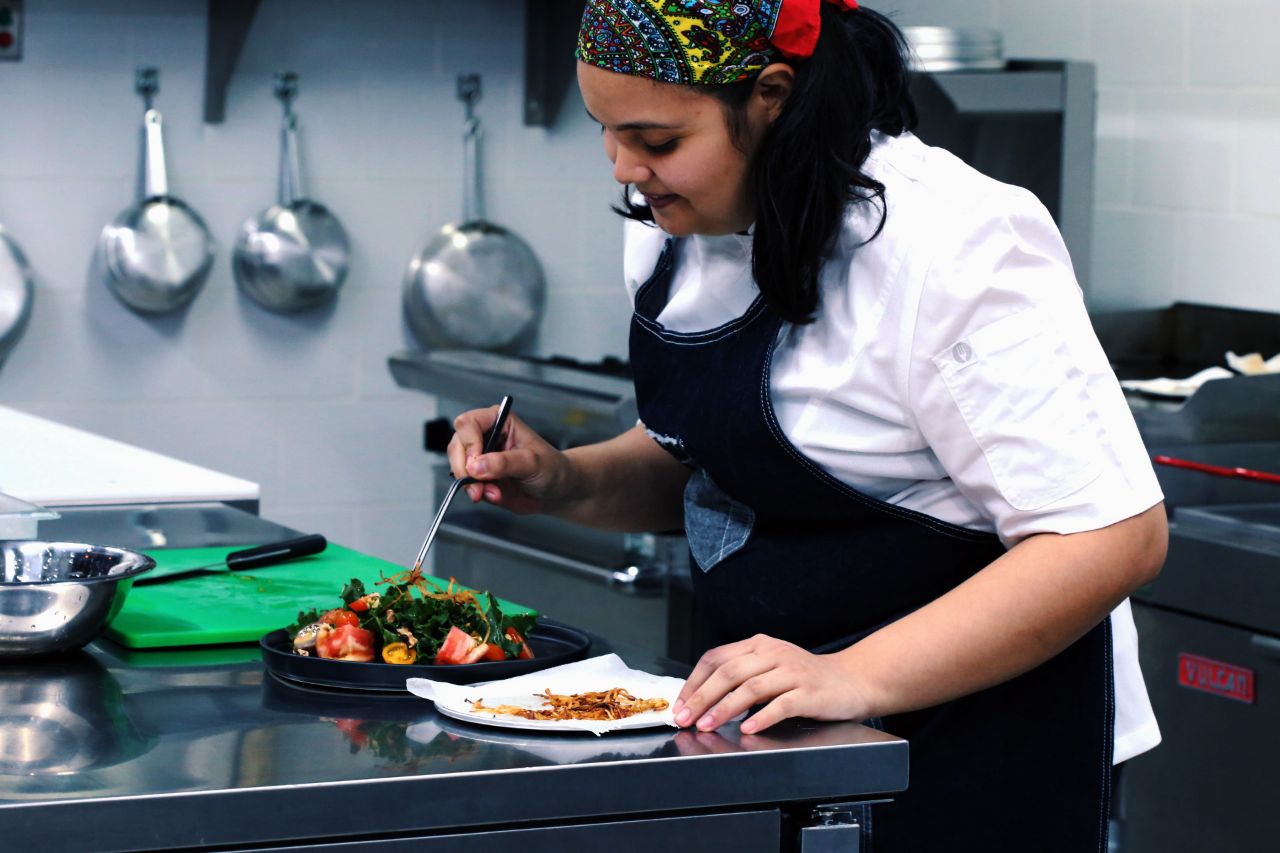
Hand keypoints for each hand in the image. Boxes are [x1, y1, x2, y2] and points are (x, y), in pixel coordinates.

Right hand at [446, 406, 571, 514]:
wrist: (557, 490)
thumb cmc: (552, 467)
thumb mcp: (532, 462)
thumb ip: (505, 463)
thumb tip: (476, 465)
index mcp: (499, 421)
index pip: (468, 423)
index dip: (469, 444)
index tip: (477, 464)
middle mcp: (486, 436)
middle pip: (457, 445)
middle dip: (465, 469)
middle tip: (479, 486)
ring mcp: (481, 458)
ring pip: (458, 467)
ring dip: (472, 485)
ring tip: (495, 493)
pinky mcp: (480, 477)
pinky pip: (466, 485)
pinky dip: (477, 493)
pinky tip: (495, 496)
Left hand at [673, 634, 871, 734]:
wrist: (852, 680)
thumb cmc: (805, 678)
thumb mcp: (769, 666)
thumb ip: (740, 675)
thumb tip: (700, 698)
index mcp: (758, 645)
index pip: (716, 658)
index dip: (694, 681)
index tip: (680, 704)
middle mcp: (773, 653)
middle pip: (729, 672)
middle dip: (702, 697)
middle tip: (685, 718)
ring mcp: (792, 672)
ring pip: (750, 687)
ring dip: (724, 708)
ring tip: (707, 724)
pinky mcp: (809, 692)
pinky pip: (781, 704)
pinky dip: (762, 717)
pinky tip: (748, 729)